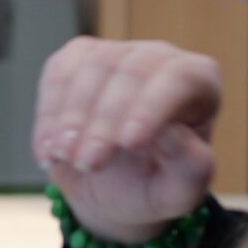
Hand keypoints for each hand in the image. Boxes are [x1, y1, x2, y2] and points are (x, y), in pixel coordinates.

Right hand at [32, 37, 219, 241]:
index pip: (180, 79)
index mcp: (200, 83)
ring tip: (63, 158)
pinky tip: (48, 149)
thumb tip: (171, 133)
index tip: (129, 143)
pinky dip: (49, 113)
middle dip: (105, 120)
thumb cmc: (153, 186)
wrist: (111, 188)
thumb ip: (191, 168)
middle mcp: (160, 58)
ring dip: (72, 117)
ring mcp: (117, 53)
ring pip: (91, 69)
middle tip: (88, 163)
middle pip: (131, 72)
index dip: (152, 107)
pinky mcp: (77, 58)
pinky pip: (59, 73)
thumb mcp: (180, 193)